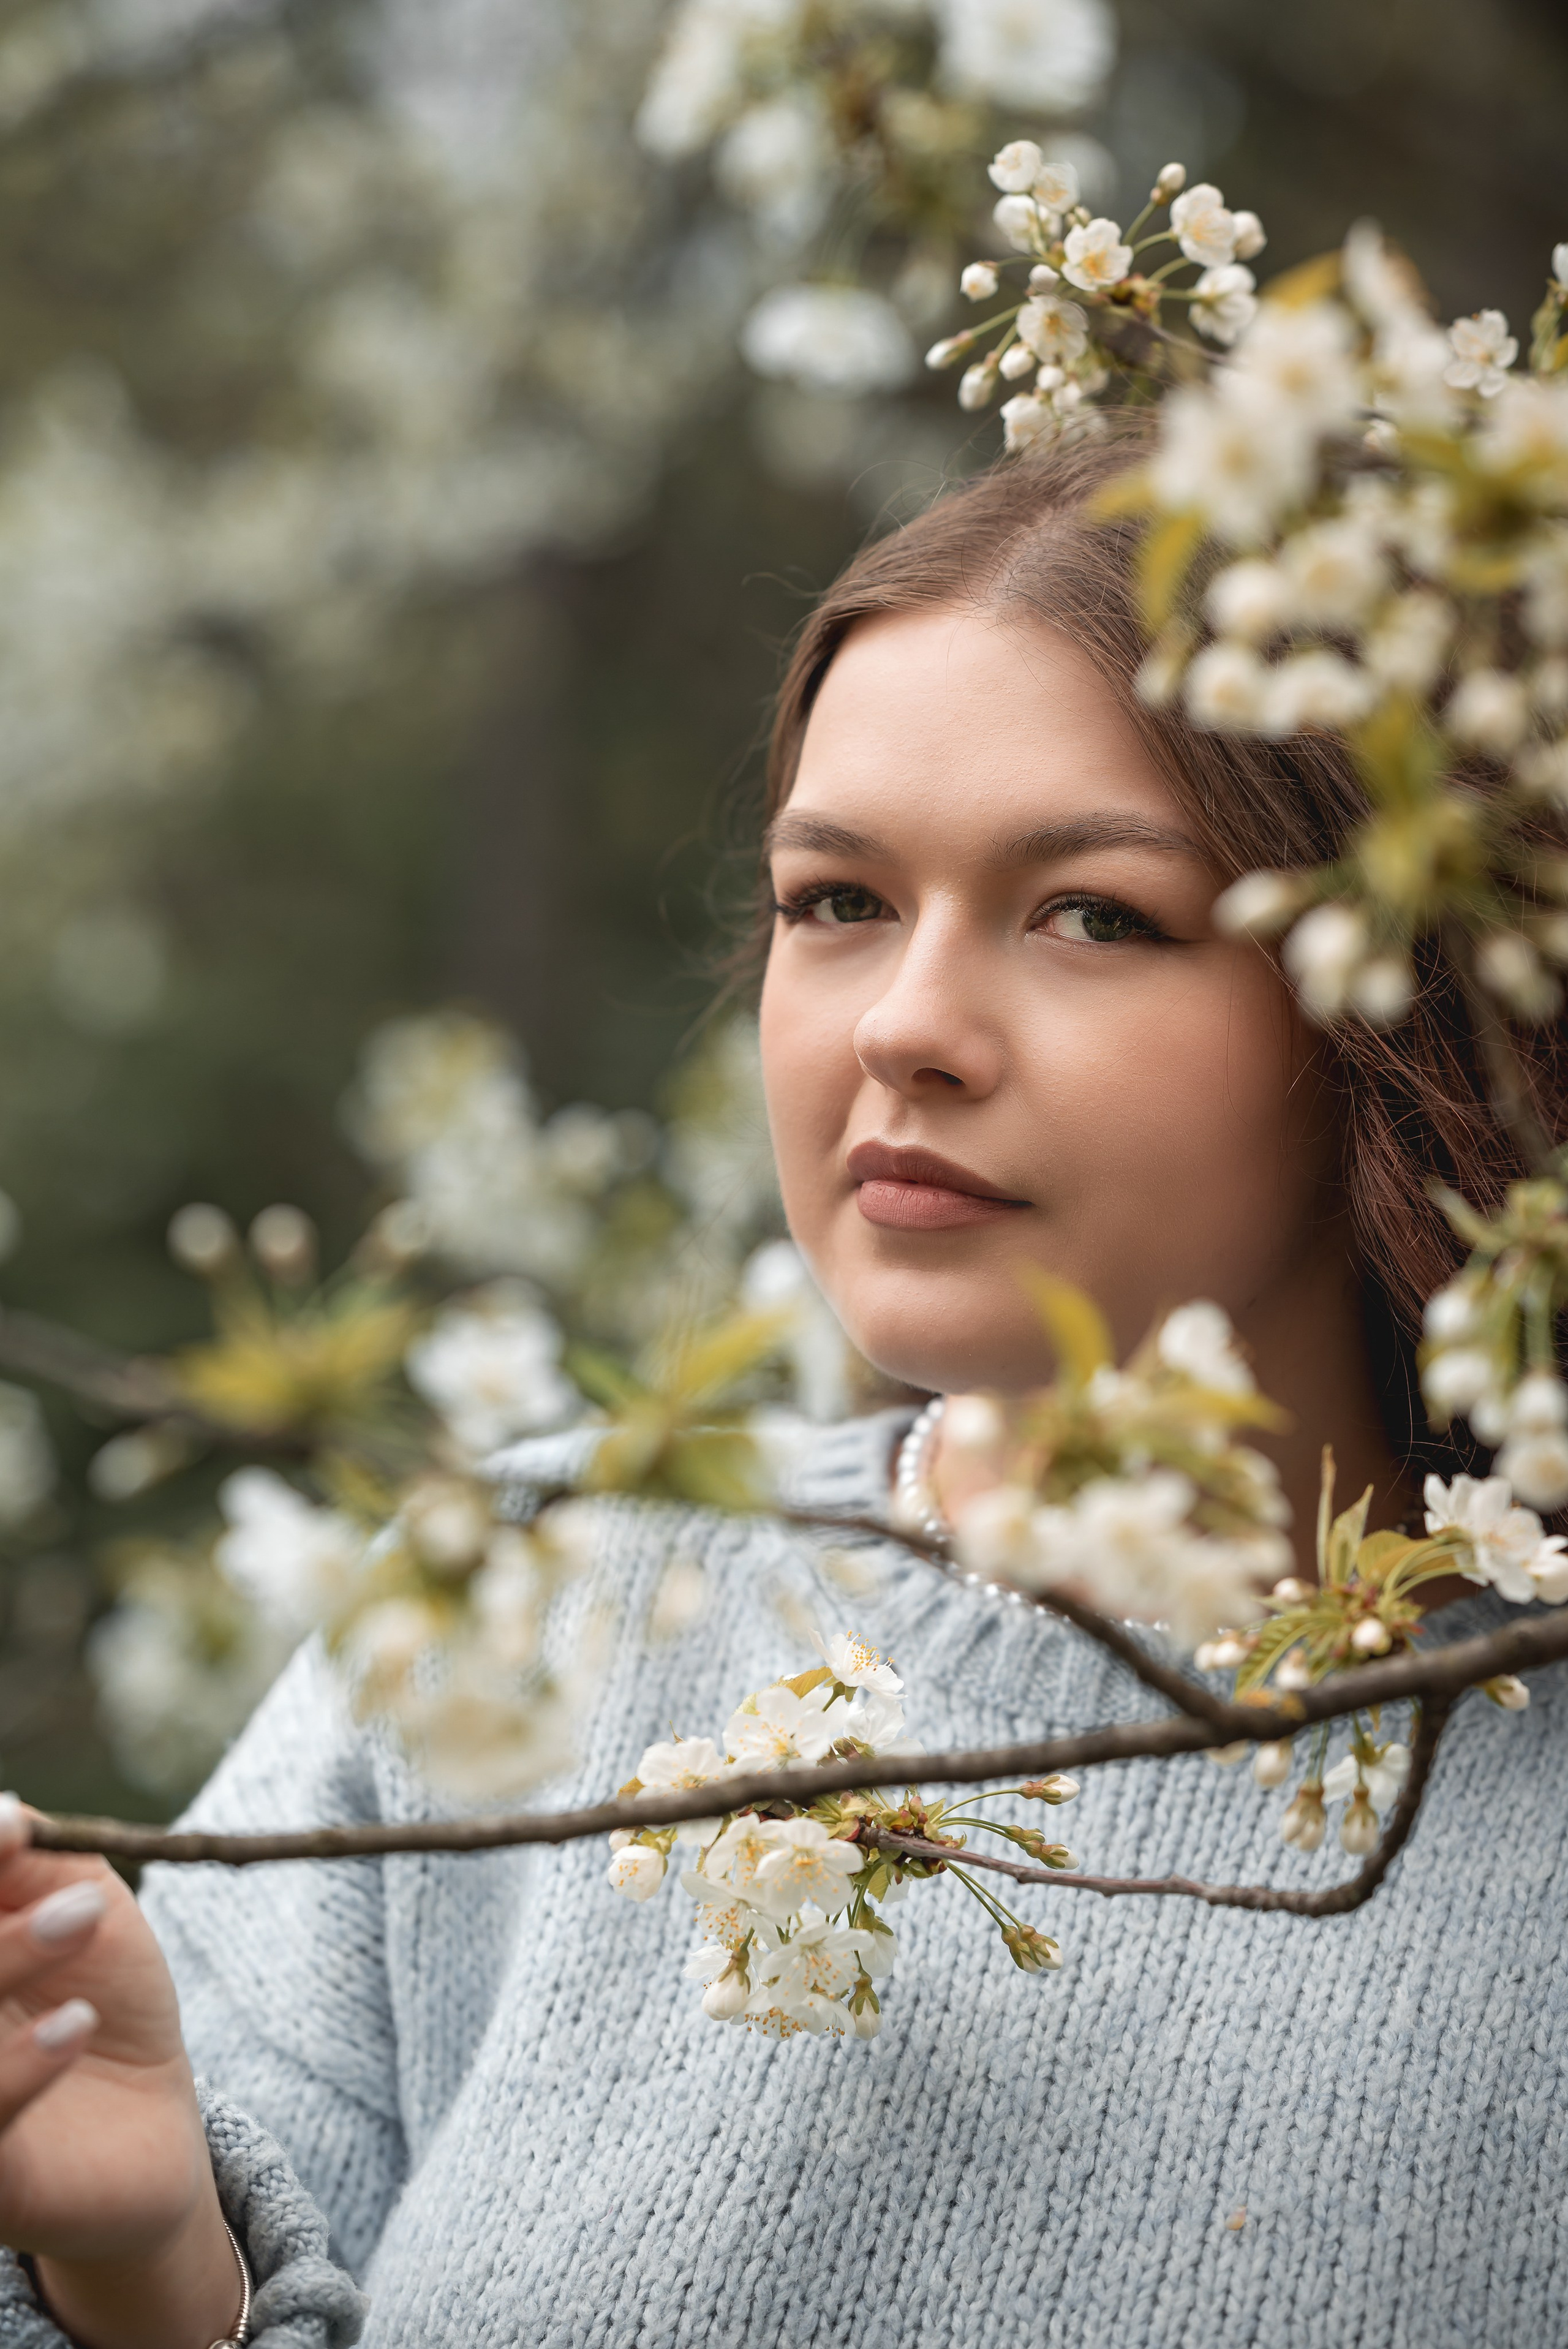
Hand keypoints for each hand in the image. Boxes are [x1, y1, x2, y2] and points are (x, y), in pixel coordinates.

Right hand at [0, 1798, 240, 2348]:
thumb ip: (29, 1856)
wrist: (150, 2109)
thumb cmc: (99, 1987)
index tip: (13, 1827)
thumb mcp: (76, 1898)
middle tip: (72, 1886)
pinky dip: (18, 2069)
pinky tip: (75, 2023)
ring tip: (83, 1917)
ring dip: (6, 1959)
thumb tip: (4, 1812)